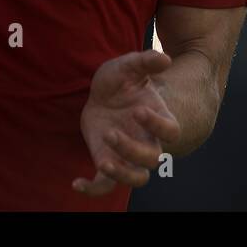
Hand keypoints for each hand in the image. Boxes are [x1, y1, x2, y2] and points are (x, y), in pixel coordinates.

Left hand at [73, 49, 181, 196]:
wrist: (103, 94)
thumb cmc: (121, 80)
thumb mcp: (129, 65)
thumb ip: (146, 61)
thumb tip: (165, 57)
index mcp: (158, 118)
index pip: (171, 131)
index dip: (159, 125)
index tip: (138, 110)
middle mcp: (148, 141)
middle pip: (153, 160)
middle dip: (133, 150)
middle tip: (111, 132)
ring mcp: (128, 155)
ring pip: (137, 179)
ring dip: (122, 173)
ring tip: (103, 162)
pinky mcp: (108, 162)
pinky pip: (104, 185)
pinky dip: (92, 189)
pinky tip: (76, 182)